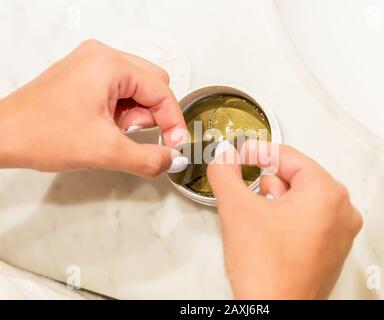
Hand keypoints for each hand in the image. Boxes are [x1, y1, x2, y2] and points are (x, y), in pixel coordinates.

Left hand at [0, 40, 186, 175]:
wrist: (3, 136)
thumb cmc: (42, 133)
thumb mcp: (106, 152)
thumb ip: (149, 158)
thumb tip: (173, 159)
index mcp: (110, 64)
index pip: (162, 91)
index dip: (174, 122)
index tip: (176, 146)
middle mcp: (102, 56)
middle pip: (153, 84)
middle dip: (151, 115)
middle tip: (133, 135)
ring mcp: (91, 63)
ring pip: (138, 87)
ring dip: (136, 114)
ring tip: (114, 131)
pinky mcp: (84, 75)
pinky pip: (120, 89)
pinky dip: (122, 111)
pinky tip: (106, 126)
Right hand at [207, 141, 362, 298]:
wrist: (274, 313)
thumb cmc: (267, 271)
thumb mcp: (237, 209)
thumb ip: (225, 173)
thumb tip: (223, 158)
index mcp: (327, 193)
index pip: (287, 156)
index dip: (257, 152)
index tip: (240, 155)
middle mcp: (342, 211)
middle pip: (295, 178)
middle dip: (267, 186)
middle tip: (251, 203)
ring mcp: (340, 233)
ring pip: (300, 200)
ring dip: (275, 204)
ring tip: (260, 227)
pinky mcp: (332, 250)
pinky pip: (307, 221)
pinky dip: (287, 222)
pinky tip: (271, 239)